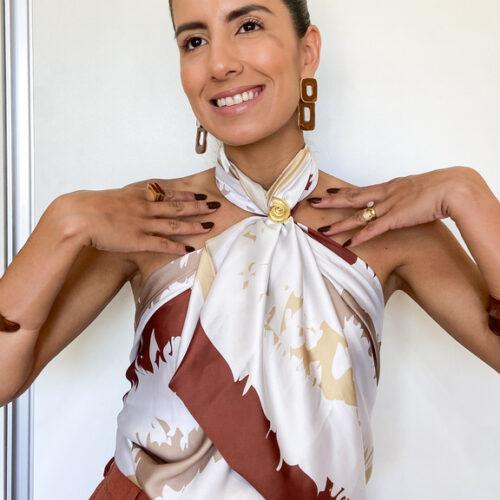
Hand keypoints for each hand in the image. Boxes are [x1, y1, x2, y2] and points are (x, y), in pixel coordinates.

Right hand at [56, 183, 219, 254]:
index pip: (168, 194)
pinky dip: (177, 247)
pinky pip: (162, 244)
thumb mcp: (112, 198)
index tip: (200, 193)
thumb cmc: (89, 206)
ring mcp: (143, 224)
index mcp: (138, 195)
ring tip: (210, 225)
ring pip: (175, 224)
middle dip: (198, 206)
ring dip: (194, 225)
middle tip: (216, 205)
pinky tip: (190, 248)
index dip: (186, 194)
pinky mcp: (138, 240)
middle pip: (178, 207)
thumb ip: (125, 201)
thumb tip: (130, 202)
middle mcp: (145, 207)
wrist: (78, 215)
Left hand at [307, 167, 473, 246]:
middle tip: (312, 203)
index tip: (329, 192)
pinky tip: (347, 243)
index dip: (343, 192)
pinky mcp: (396, 219)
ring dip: (338, 224)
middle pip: (351, 198)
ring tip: (321, 229)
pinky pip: (373, 230)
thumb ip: (406, 195)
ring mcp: (389, 206)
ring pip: (357, 216)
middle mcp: (385, 195)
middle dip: (330, 202)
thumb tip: (403, 201)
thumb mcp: (417, 189)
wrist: (452, 188)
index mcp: (390, 186)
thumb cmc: (440, 188)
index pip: (361, 189)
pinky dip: (359, 237)